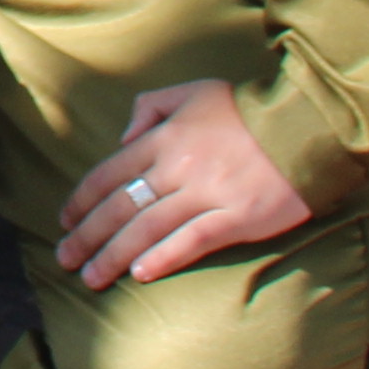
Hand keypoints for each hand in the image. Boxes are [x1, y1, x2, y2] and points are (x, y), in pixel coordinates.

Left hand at [59, 80, 312, 289]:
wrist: (304, 125)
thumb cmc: (245, 109)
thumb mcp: (191, 91)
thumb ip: (150, 108)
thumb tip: (124, 139)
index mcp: (163, 137)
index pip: (109, 173)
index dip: (83, 200)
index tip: (65, 222)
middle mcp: (177, 167)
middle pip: (121, 206)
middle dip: (88, 235)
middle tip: (65, 259)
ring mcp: (207, 193)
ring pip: (149, 228)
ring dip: (115, 254)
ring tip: (91, 277)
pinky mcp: (237, 217)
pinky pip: (192, 241)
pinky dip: (164, 258)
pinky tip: (141, 274)